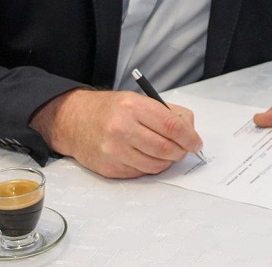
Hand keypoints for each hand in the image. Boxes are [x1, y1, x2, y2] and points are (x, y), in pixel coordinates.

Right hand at [29, 89, 202, 177]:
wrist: (75, 121)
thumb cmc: (111, 109)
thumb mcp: (139, 100)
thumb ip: (168, 113)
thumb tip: (190, 132)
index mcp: (133, 106)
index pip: (171, 125)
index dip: (189, 137)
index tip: (196, 142)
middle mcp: (122, 128)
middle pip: (166, 148)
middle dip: (181, 152)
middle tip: (184, 150)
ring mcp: (114, 150)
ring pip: (155, 165)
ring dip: (167, 161)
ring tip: (165, 153)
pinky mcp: (109, 168)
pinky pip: (141, 172)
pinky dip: (150, 167)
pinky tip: (146, 157)